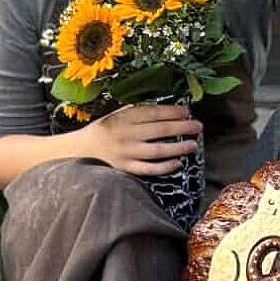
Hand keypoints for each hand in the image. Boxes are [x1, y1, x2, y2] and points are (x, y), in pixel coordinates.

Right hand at [73, 103, 202, 175]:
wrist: (82, 150)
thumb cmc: (106, 130)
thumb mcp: (119, 115)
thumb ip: (140, 113)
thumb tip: (171, 113)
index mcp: (124, 117)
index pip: (153, 113)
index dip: (173, 112)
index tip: (187, 111)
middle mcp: (126, 134)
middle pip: (159, 130)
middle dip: (182, 127)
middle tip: (198, 126)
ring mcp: (126, 153)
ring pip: (157, 150)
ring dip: (178, 147)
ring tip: (193, 145)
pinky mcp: (126, 169)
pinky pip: (149, 169)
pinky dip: (165, 166)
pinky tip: (178, 163)